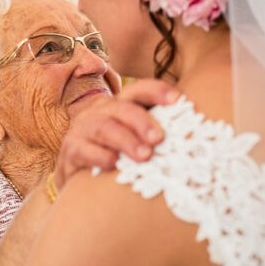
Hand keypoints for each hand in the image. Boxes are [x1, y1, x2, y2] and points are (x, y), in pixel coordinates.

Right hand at [54, 78, 179, 187]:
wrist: (76, 175)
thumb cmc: (116, 154)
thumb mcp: (134, 139)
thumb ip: (155, 134)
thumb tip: (194, 138)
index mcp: (120, 105)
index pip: (139, 90)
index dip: (157, 91)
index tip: (177, 99)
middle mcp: (101, 112)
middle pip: (122, 108)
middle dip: (142, 121)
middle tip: (160, 138)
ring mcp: (83, 130)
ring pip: (104, 128)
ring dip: (126, 140)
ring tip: (145, 155)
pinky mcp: (70, 152)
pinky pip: (83, 150)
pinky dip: (100, 156)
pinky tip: (115, 165)